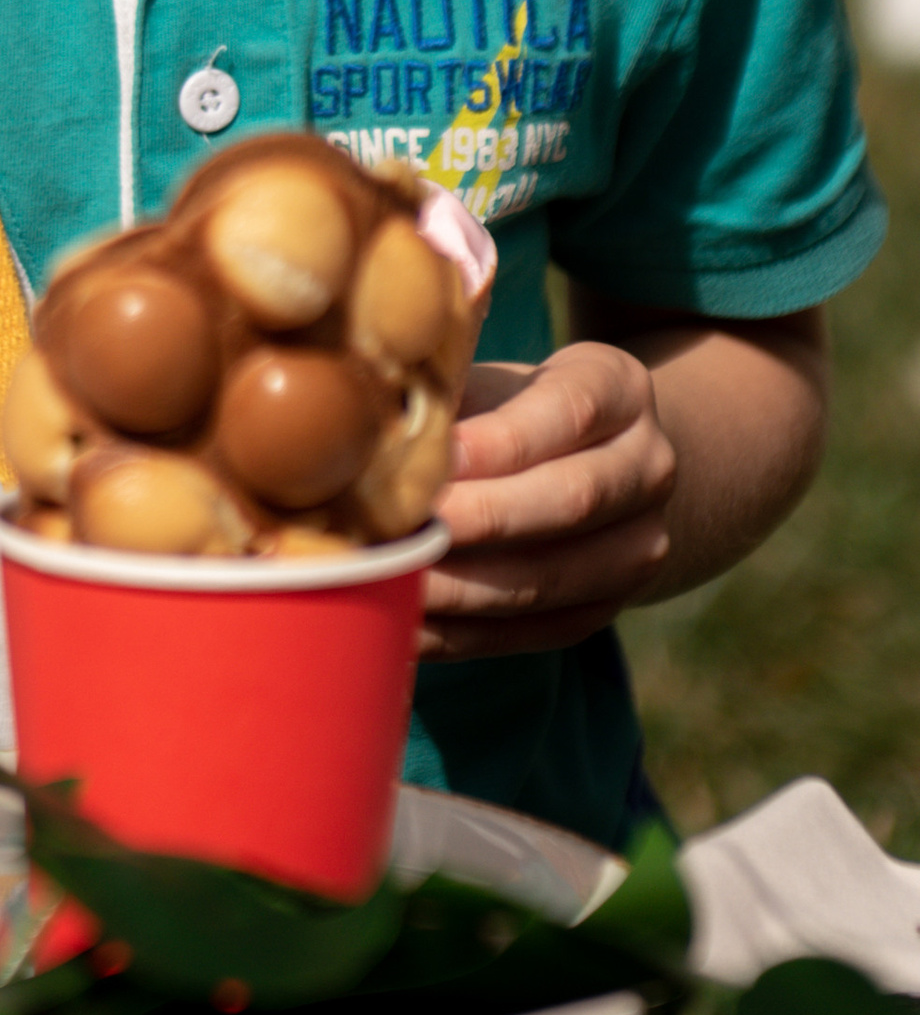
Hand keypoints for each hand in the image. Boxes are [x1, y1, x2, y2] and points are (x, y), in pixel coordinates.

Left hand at [419, 347, 675, 658]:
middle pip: (572, 500)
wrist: (587, 464)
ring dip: (463, 586)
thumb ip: (446, 393)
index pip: (571, 411)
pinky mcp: (604, 610)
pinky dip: (461, 633)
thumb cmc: (508, 408)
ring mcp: (638, 547)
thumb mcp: (493, 380)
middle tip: (403, 529)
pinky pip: (532, 630)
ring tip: (391, 582)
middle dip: (480, 520)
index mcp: (619, 389)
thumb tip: (366, 427)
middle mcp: (648, 467)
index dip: (502, 440)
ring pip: (552, 577)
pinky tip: (402, 625)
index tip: (436, 459)